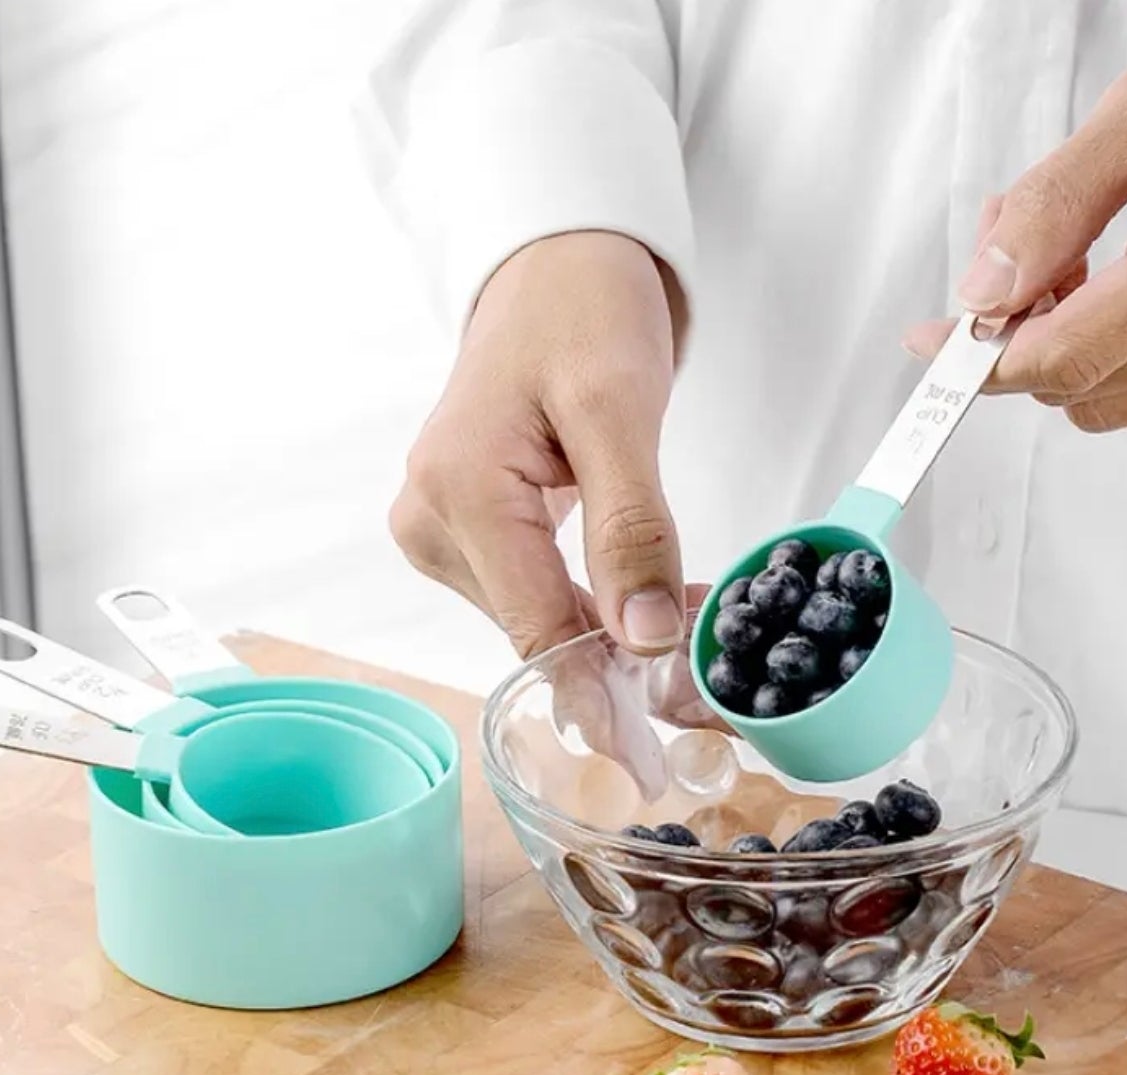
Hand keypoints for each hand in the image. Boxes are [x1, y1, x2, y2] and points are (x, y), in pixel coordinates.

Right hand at [390, 231, 687, 655]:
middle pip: (533, 630)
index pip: (534, 628)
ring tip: (684, 618)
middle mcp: (429, 520)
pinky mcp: (461, 528)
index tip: (642, 757)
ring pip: (535, 617)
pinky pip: (532, 590)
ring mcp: (438, 526)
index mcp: (457, 492)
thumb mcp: (620, 410)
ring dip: (609, 633)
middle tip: (697, 682)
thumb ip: (631, 528)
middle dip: (615, 661)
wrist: (553, 264)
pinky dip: (591, 602)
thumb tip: (644, 640)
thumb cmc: (582, 311)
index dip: (596, 694)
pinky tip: (643, 600)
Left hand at [905, 0, 1126, 432]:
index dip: (985, 358)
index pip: (1065, 358)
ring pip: (1107, 407)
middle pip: (1076, 389)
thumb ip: (1050, 206)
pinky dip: (1122, 361)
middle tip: (1031, 257)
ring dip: (1074, 350)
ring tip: (1097, 263)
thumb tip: (982, 295)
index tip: (936, 343)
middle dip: (1028, 335)